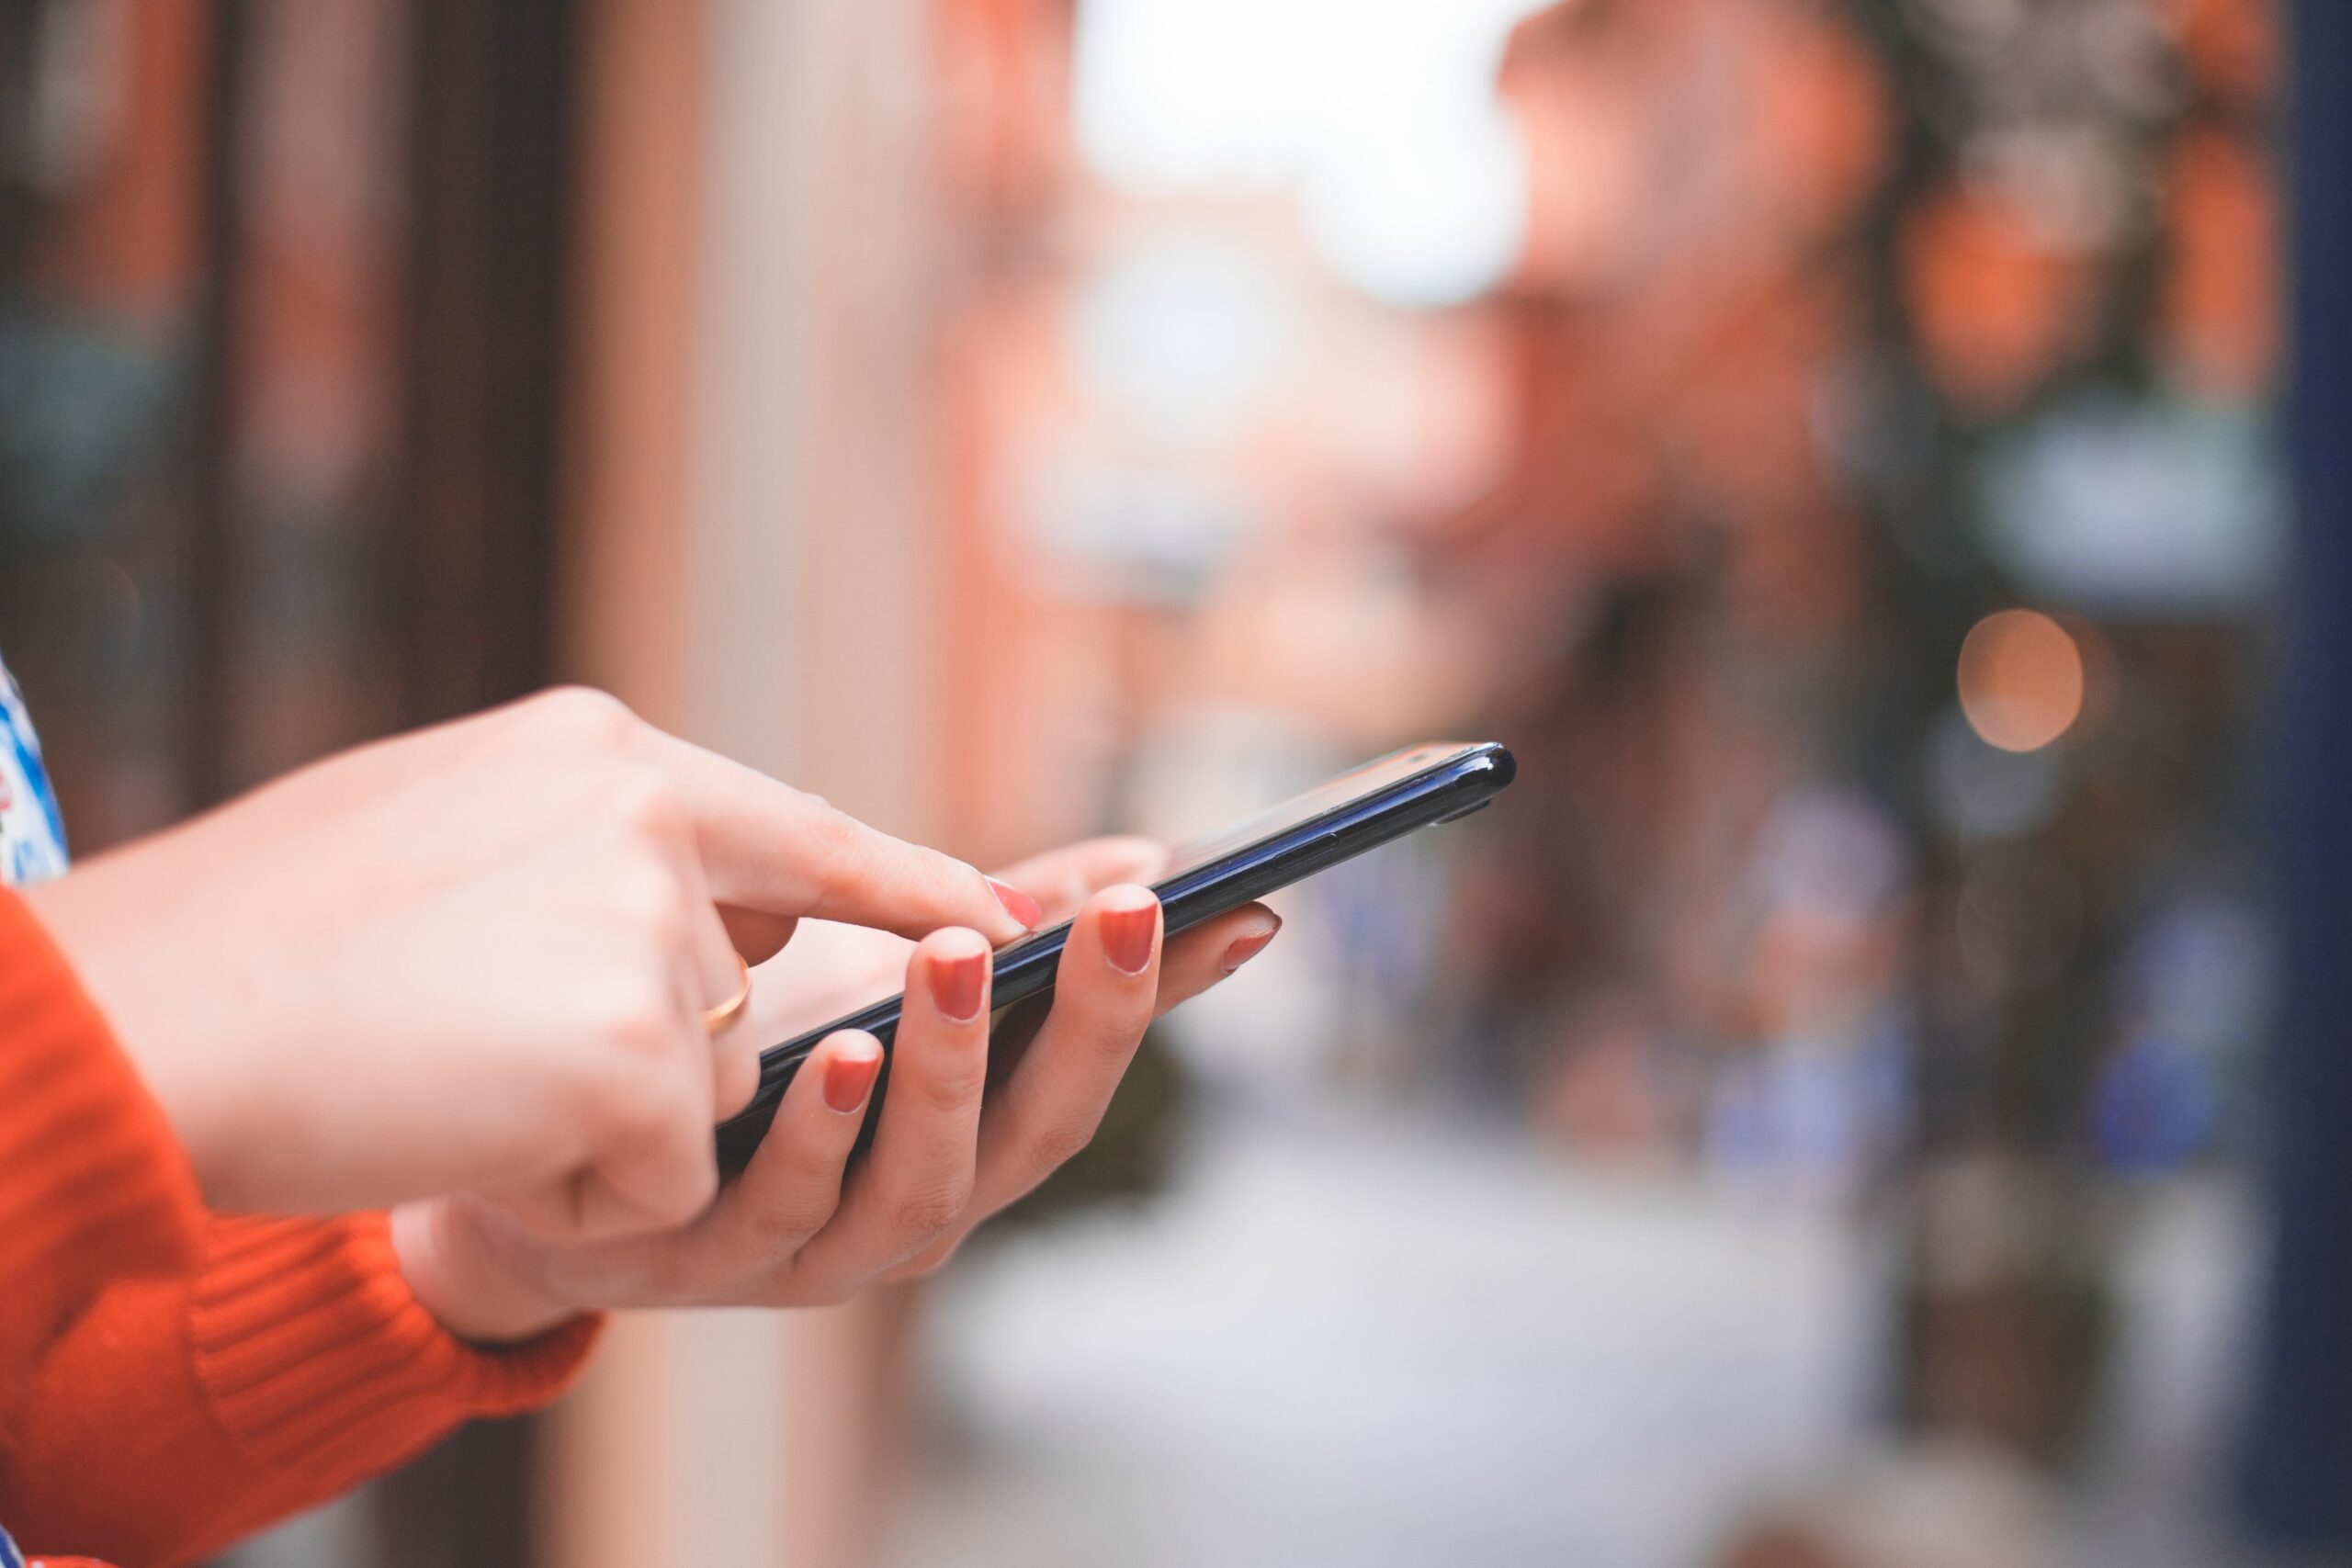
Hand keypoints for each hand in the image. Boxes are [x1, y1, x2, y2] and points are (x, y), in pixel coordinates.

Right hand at [23, 687, 1036, 1234]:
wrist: (134, 1026)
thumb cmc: (256, 947)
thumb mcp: (445, 837)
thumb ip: (595, 854)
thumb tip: (729, 909)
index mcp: (598, 752)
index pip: (804, 828)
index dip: (909, 882)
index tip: (1009, 910)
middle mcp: (647, 816)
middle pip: (736, 987)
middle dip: (647, 1048)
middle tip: (489, 1035)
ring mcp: (650, 929)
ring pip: (702, 1088)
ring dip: (590, 1119)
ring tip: (445, 1071)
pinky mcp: (639, 1057)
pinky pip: (664, 1175)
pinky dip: (571, 1187)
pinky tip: (463, 1128)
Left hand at [390, 838, 1281, 1339]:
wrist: (553, 1134)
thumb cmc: (749, 1041)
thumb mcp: (880, 964)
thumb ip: (1006, 919)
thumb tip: (1153, 854)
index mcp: (973, 1130)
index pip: (1096, 1060)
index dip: (1170, 995)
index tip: (1237, 904)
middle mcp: (921, 1204)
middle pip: (1036, 1134)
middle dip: (1087, 1023)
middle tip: (1119, 913)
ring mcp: (819, 1249)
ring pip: (919, 1186)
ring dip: (948, 1070)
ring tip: (954, 956)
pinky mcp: (707, 1261)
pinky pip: (781, 1212)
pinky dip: (820, 1134)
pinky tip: (836, 1049)